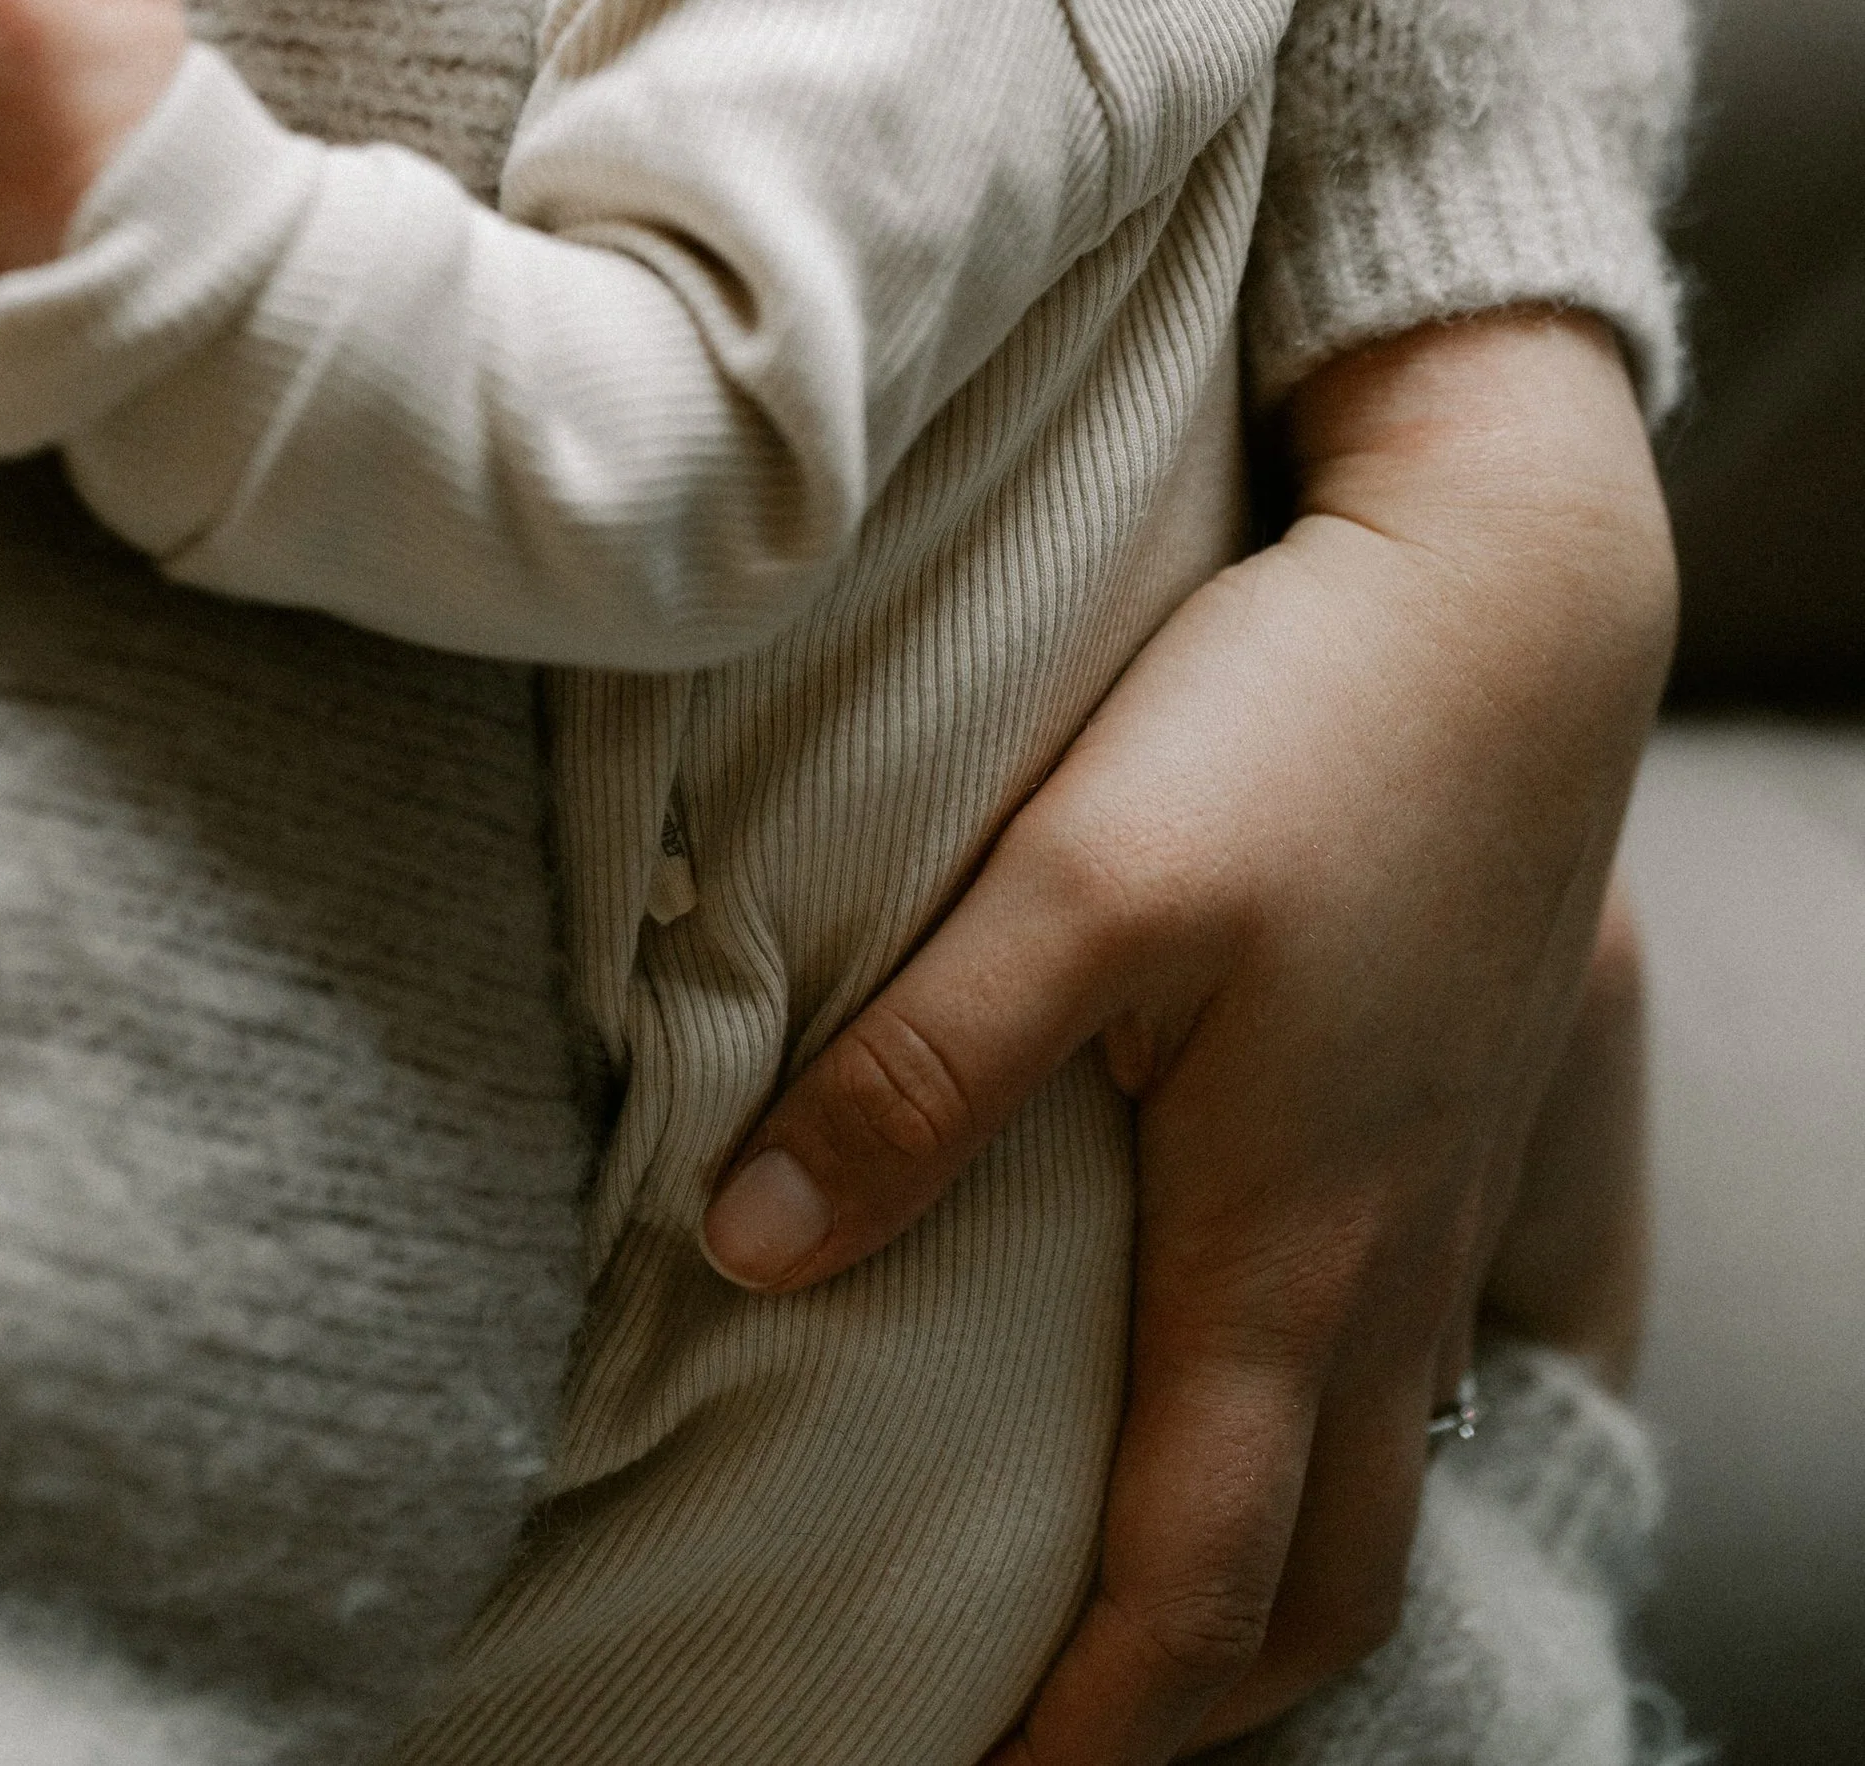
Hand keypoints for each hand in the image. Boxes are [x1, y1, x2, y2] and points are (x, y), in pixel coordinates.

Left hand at [698, 312, 1675, 1765]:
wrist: (1507, 600)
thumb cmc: (1292, 729)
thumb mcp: (1080, 885)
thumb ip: (915, 1075)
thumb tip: (744, 1249)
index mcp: (1280, 1248)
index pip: (1189, 1590)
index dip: (1077, 1732)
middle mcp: (1383, 1264)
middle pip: (1310, 1592)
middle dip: (1184, 1716)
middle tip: (1041, 1750)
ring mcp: (1443, 1200)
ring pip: (1379, 1492)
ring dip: (1266, 1600)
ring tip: (1140, 1630)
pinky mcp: (1464, 1118)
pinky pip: (1418, 1373)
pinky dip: (1330, 1461)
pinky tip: (1259, 1405)